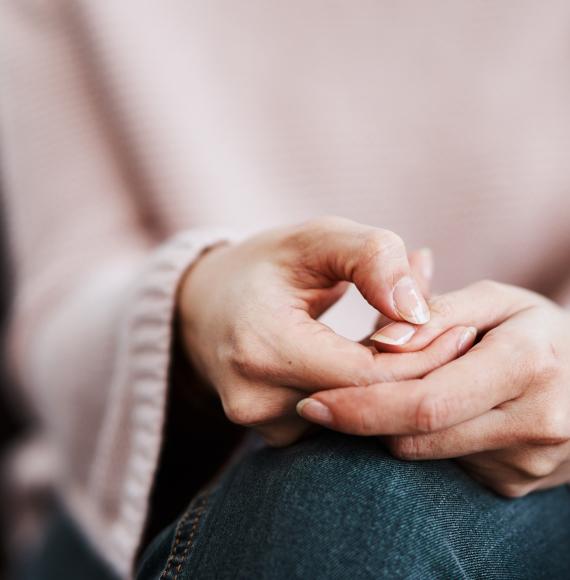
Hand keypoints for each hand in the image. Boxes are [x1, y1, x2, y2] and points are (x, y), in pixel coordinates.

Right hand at [178, 217, 472, 445]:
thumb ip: (372, 259)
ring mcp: (262, 425)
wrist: (205, 306)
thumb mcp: (316, 239)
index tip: (461, 329)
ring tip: (413, 342)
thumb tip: (419, 312)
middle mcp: (257, 399)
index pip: (369, 374)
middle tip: (455, 338)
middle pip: (368, 405)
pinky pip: (338, 424)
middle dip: (417, 373)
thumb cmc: (264, 265)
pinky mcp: (273, 436)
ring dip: (393, 384)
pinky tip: (376, 363)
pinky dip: (366, 396)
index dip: (423, 355)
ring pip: (358, 421)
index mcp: (263, 345)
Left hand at [297, 280, 569, 496]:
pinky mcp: (513, 485)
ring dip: (391, 426)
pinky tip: (429, 412)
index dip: (360, 407)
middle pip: (416, 438)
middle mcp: (534, 424)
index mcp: (527, 365)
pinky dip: (421, 440)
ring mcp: (526, 464)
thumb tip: (383, 342)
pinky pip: (444, 466)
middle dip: (362, 421)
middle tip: (323, 402)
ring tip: (394, 391)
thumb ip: (438, 313)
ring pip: (423, 455)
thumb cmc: (534, 329)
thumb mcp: (494, 301)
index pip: (425, 402)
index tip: (311, 402)